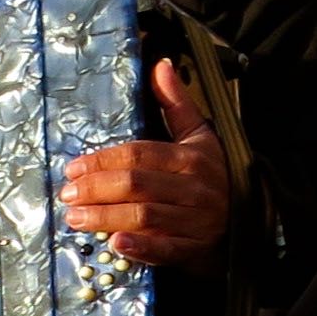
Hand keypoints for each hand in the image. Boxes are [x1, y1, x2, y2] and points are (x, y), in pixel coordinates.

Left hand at [59, 60, 230, 265]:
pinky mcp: (196, 249)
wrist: (248, 220)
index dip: (102, 161)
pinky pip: (166, 249)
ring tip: (77, 219)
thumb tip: (160, 65)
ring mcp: (197, 220)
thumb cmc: (213, 176)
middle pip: (137, 184)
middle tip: (68, 195)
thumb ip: (176, 103)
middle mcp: (194, 188)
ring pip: (145, 216)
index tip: (73, 168)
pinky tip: (116, 243)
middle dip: (96, 189)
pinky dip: (141, 247)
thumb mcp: (199, 137)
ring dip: (106, 217)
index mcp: (191, 157)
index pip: (139, 154)